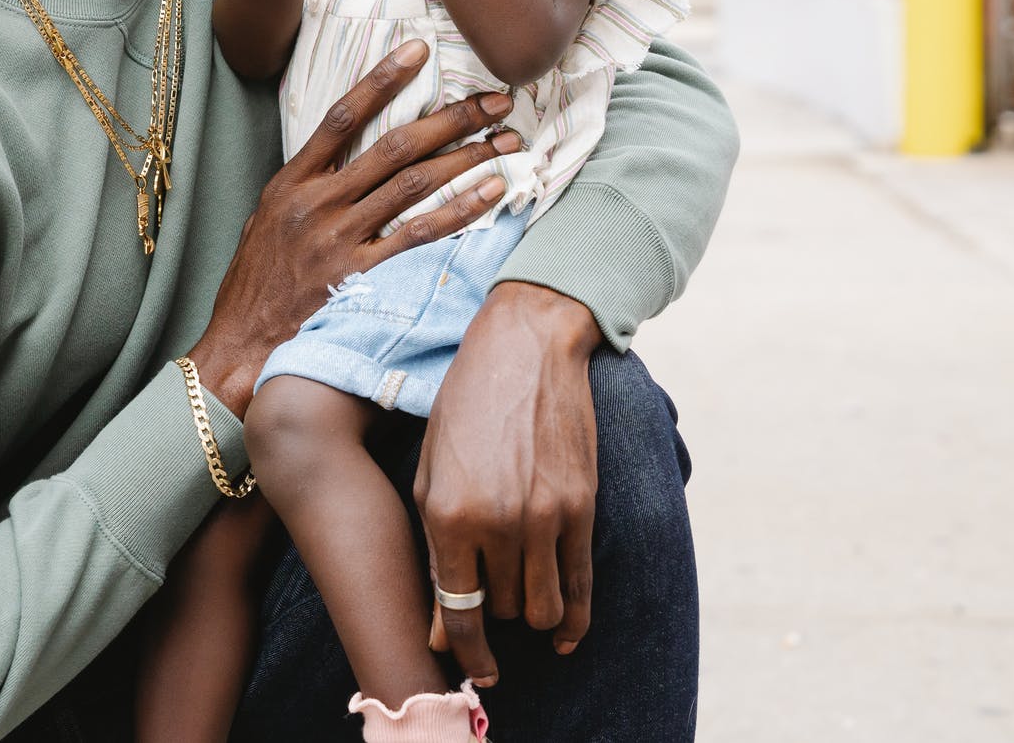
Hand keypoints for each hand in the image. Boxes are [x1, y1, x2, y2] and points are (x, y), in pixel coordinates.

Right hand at [185, 40, 524, 416]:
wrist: (240, 347)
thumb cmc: (254, 286)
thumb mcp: (264, 222)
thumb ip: (302, 188)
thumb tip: (335, 158)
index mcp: (291, 183)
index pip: (341, 116)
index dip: (382, 79)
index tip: (420, 51)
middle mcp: (318, 204)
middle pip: (395, 146)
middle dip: (452, 118)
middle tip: (496, 99)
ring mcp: (341, 240)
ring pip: (415, 184)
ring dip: (467, 157)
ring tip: (506, 139)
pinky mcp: (362, 276)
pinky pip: (421, 235)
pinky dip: (460, 210)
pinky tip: (492, 191)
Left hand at [417, 281, 599, 686]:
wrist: (526, 346)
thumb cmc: (465, 407)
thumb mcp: (431, 475)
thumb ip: (437, 555)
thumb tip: (440, 633)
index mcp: (449, 513)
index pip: (458, 612)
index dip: (466, 649)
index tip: (474, 666)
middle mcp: (498, 520)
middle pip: (502, 612)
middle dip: (495, 612)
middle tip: (491, 595)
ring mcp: (546, 516)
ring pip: (543, 609)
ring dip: (530, 612)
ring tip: (522, 595)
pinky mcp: (582, 506)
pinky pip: (582, 588)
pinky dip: (574, 620)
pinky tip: (565, 632)